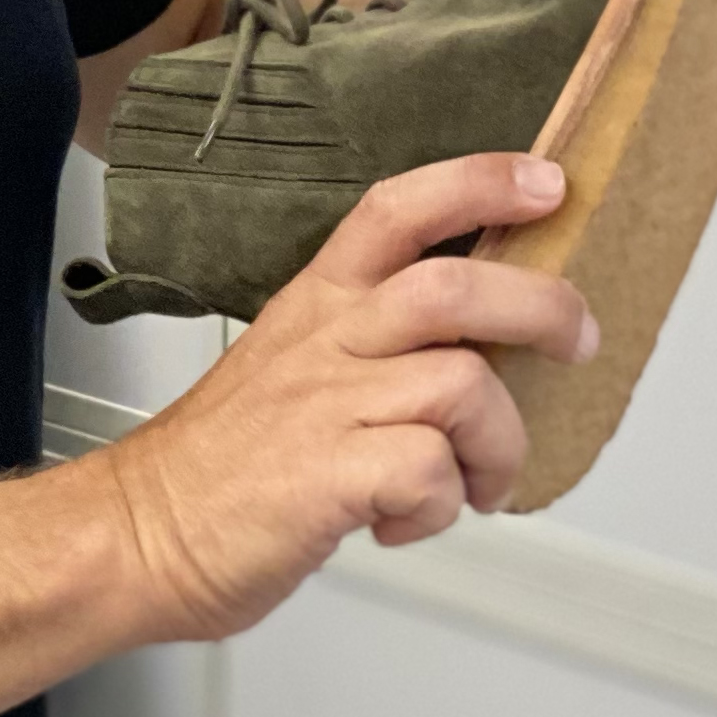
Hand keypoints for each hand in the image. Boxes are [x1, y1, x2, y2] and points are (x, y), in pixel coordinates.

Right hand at [89, 153, 597, 644]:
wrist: (139, 534)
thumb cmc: (223, 464)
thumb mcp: (291, 367)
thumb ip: (374, 346)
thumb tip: (475, 352)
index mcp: (317, 304)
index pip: (398, 208)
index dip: (481, 183)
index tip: (549, 184)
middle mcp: (326, 341)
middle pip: (454, 286)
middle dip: (542, 308)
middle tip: (577, 342)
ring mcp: (326, 405)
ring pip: (463, 384)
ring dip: (501, 444)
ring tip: (481, 483)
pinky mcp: (327, 474)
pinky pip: (430, 472)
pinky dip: (442, 508)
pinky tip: (405, 523)